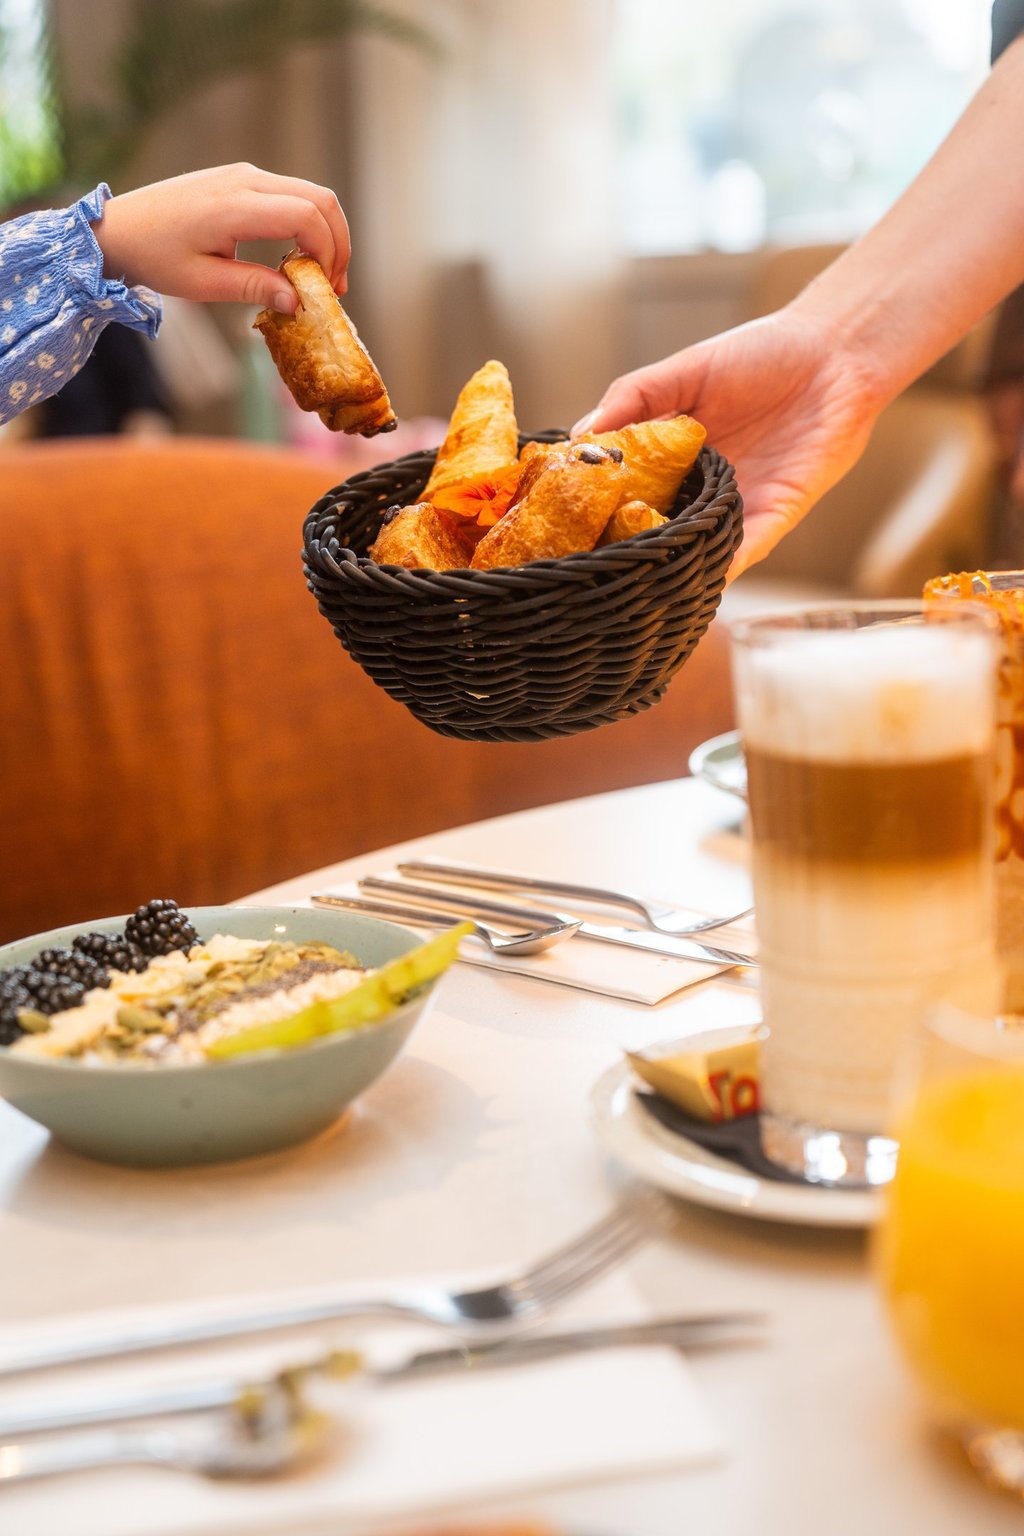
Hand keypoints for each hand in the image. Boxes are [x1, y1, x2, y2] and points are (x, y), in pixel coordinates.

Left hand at [92, 163, 350, 313]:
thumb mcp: (203, 283)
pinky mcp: (242, 178)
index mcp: (234, 206)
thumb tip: (298, 302)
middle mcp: (245, 180)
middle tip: (334, 286)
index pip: (306, 216)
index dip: (328, 253)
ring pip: (311, 194)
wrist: (120, 227)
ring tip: (320, 276)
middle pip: (320, 199)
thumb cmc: (155, 256)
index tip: (324, 289)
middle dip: (338, 243)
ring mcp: (244, 174)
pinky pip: (292, 194)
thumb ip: (254, 288)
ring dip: (326, 234)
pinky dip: (308, 224)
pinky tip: (298, 258)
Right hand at [573, 308, 883, 577]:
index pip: (622, 495)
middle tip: (583, 570)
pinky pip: (744, 551)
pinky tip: (693, 579)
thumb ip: (632, 400)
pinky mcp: (776, 515)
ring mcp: (736, 507)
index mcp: (670, 459)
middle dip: (623, 552)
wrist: (836, 353)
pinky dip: (721, 567)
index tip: (555, 530)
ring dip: (667, 569)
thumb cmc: (762, 354)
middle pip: (653, 533)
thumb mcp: (682, 370)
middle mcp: (698, 491)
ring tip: (627, 587)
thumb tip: (578, 437)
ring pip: (694, 552)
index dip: (592, 513)